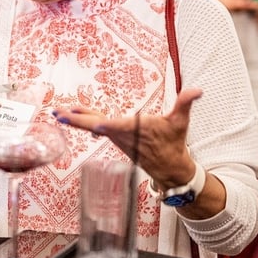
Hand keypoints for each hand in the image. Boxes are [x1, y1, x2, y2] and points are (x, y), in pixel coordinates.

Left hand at [52, 87, 203, 188]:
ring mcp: (117, 137)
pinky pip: (97, 127)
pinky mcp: (116, 137)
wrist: (168, 167)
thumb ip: (185, 103)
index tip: (97, 124)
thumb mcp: (181, 122)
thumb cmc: (173, 143)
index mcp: (138, 130)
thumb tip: (198, 90)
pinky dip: (84, 119)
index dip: (109, 125)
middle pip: (98, 126)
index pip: (122, 127)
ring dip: (76, 119)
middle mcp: (123, 135)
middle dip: (79, 121)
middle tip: (60, 114)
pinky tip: (73, 113)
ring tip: (59, 112)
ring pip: (94, 126)